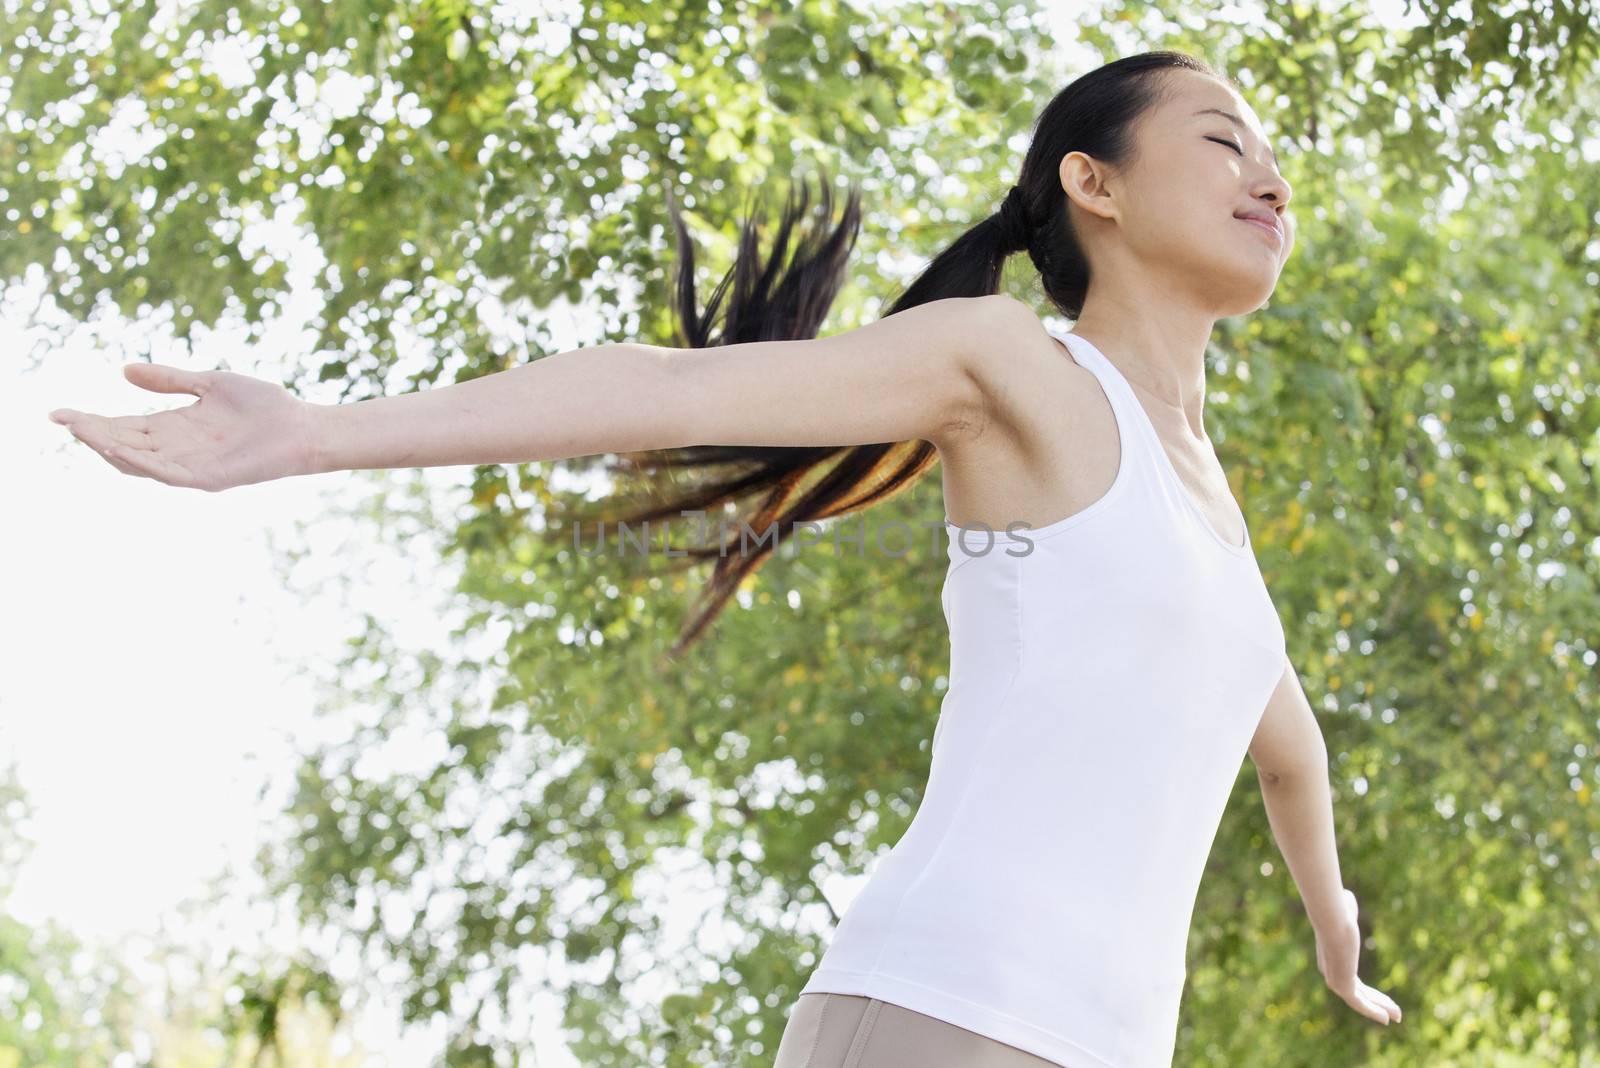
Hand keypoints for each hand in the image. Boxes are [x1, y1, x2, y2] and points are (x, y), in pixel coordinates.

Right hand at [48, 362, 320, 491]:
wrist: (303, 425)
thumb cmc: (263, 405)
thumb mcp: (208, 383)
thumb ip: (169, 379)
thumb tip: (124, 370)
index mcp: (175, 428)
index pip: (123, 427)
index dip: (92, 421)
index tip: (58, 413)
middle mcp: (178, 450)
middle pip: (124, 445)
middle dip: (91, 434)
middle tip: (61, 419)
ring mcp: (193, 466)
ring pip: (140, 462)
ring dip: (109, 448)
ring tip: (82, 431)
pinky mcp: (211, 479)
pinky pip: (170, 475)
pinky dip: (144, 464)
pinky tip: (122, 451)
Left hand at [1315, 887, 1403, 1026]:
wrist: (1332, 917)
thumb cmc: (1338, 909)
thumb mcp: (1345, 909)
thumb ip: (1348, 908)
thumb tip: (1347, 897)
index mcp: (1330, 958)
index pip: (1351, 979)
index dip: (1367, 990)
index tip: (1381, 997)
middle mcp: (1330, 973)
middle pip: (1357, 993)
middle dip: (1376, 1002)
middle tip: (1392, 1012)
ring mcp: (1335, 981)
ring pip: (1361, 1001)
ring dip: (1380, 1008)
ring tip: (1398, 1016)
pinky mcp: (1342, 986)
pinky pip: (1360, 1004)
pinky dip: (1375, 1012)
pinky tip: (1387, 1018)